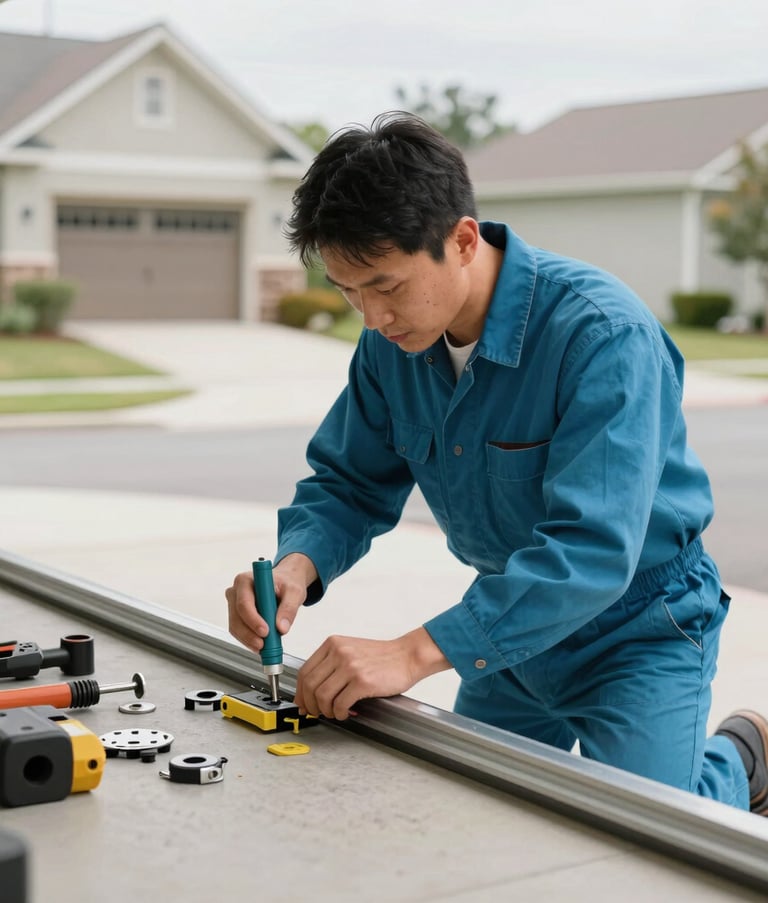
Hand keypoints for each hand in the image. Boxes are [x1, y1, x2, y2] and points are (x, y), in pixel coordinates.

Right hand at [225, 553, 316, 652]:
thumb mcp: (294, 592)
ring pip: (236, 627)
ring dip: (249, 640)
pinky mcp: (237, 616)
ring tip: (265, 646)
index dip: (253, 620)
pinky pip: (239, 631)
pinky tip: (261, 644)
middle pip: (237, 617)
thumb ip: (289, 608)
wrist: (285, 583)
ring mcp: (234, 604)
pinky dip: (249, 640)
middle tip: (265, 645)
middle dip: (250, 634)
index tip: (266, 631)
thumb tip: (282, 628)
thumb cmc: (287, 583)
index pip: (244, 603)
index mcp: (246, 580)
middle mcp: (236, 591)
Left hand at [295, 627, 450, 720]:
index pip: (304, 671)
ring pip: (322, 696)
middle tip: (315, 713)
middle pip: (309, 685)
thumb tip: (311, 691)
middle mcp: (339, 652)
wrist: (407, 656)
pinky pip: (340, 704)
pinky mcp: (362, 681)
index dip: (300, 692)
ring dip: (325, 711)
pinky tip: (346, 713)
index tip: (302, 703)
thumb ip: (331, 665)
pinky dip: (339, 713)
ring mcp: (350, 666)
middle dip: (310, 705)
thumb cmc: (382, 657)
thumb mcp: (351, 651)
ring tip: (334, 713)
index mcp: (333, 644)